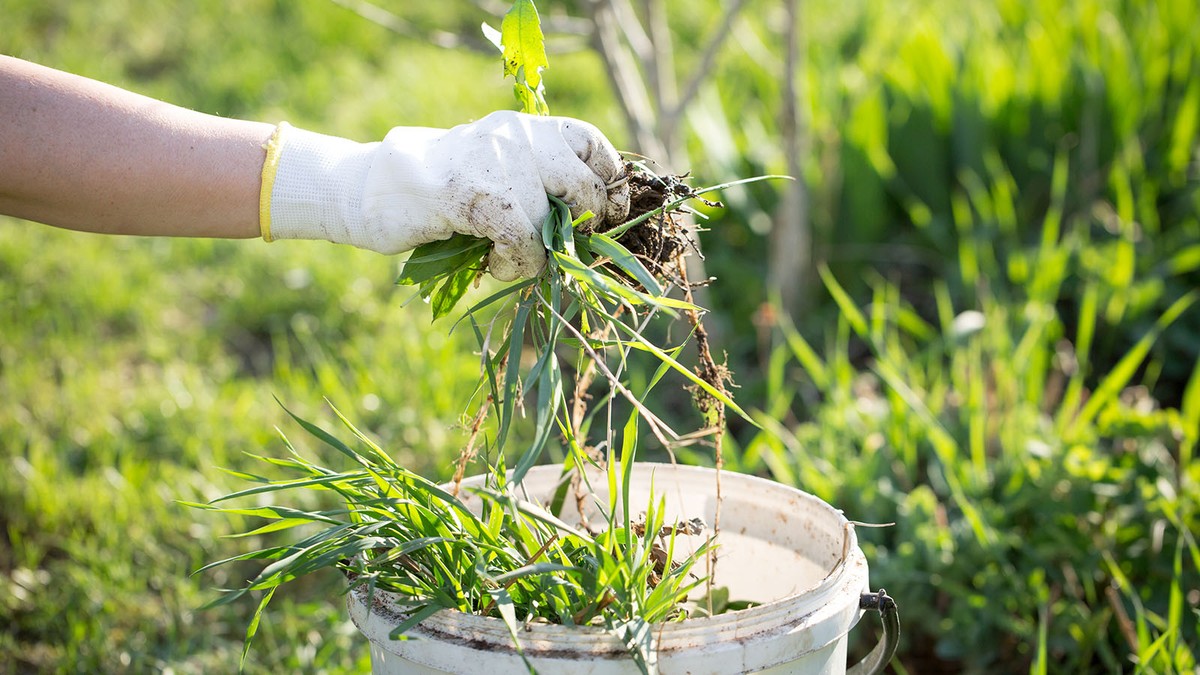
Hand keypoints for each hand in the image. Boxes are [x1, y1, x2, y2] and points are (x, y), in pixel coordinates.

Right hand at [264, 111, 631, 280]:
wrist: (368, 188)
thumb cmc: (436, 191)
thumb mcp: (495, 171)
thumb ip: (536, 181)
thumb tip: (592, 219)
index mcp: (523, 127)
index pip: (591, 141)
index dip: (609, 179)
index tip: (609, 210)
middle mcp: (515, 136)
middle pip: (584, 185)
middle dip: (584, 226)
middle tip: (562, 247)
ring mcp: (495, 164)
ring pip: (552, 222)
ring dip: (537, 255)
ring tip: (507, 260)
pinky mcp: (473, 196)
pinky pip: (522, 240)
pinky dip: (516, 264)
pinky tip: (495, 265)